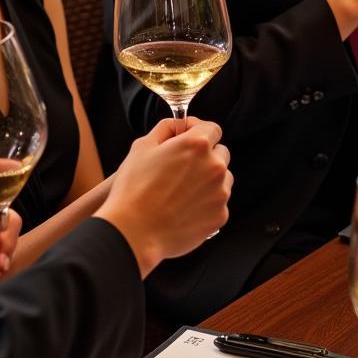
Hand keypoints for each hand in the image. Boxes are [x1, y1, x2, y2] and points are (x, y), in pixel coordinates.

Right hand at [94, 117, 231, 277]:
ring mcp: (220, 193)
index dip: (197, 130)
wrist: (135, 230)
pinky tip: (183, 207)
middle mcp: (214, 166)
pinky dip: (206, 202)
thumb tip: (177, 126)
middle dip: (205, 155)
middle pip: (220, 152)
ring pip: (222, 179)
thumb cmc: (135, 188)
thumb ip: (165, 129)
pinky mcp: (220, 216)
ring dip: (208, 179)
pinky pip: (218, 203)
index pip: (212, 128)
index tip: (186, 137)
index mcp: (197, 145)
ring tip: (182, 190)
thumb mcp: (143, 146)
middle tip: (182, 166)